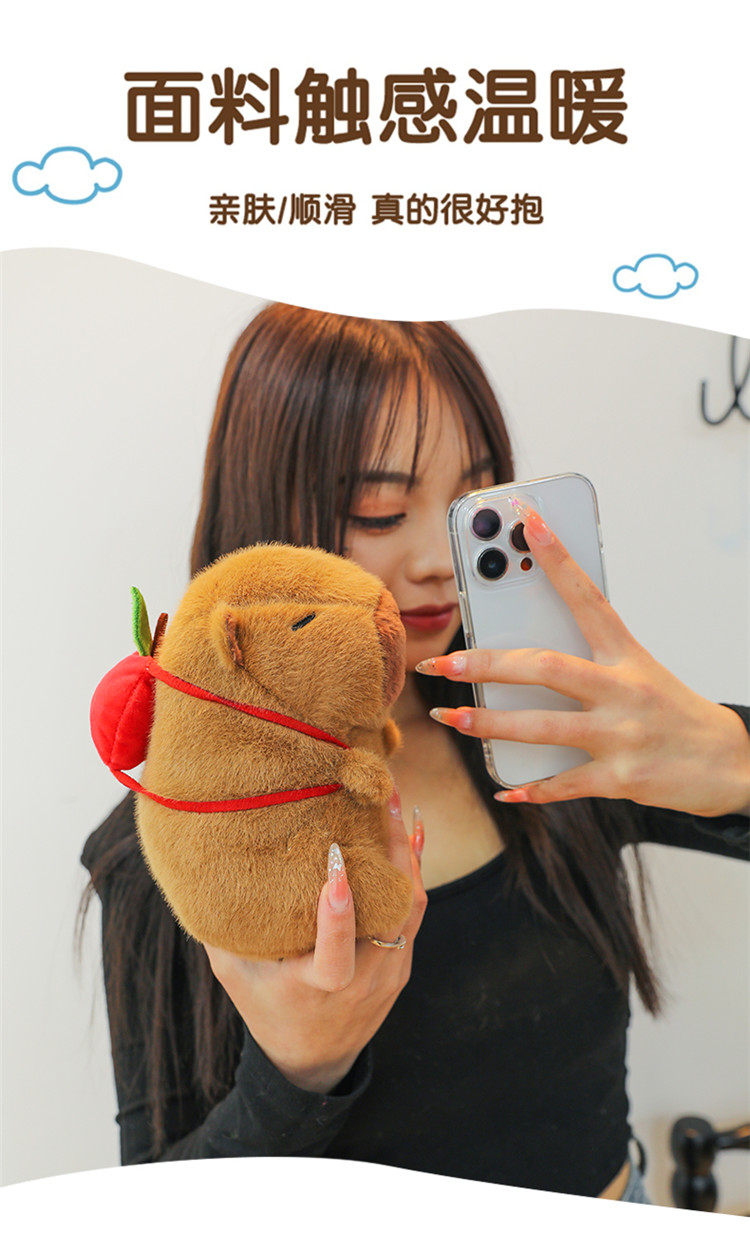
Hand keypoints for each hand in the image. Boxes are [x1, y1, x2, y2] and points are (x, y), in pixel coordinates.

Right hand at [204, 792, 426, 1093]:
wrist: (316, 1059)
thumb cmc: (267, 1008)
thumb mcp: (235, 975)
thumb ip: (224, 928)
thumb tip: (201, 869)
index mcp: (321, 987)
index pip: (336, 955)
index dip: (338, 917)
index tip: (336, 872)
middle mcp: (364, 980)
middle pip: (392, 917)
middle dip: (392, 856)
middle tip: (381, 799)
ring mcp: (390, 970)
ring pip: (412, 907)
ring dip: (407, 854)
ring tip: (393, 802)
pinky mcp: (403, 962)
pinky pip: (414, 911)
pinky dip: (412, 871)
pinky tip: (409, 833)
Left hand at [419, 505, 749, 817]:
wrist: (733, 764)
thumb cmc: (674, 713)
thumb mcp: (641, 672)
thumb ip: (591, 660)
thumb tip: (526, 655)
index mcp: (627, 655)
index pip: (588, 597)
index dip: (557, 558)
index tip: (528, 522)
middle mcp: (623, 690)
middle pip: (545, 667)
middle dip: (486, 663)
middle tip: (444, 661)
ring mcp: (621, 735)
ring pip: (542, 726)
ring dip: (489, 723)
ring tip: (451, 717)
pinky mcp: (622, 777)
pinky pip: (564, 782)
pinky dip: (531, 788)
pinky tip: (503, 786)